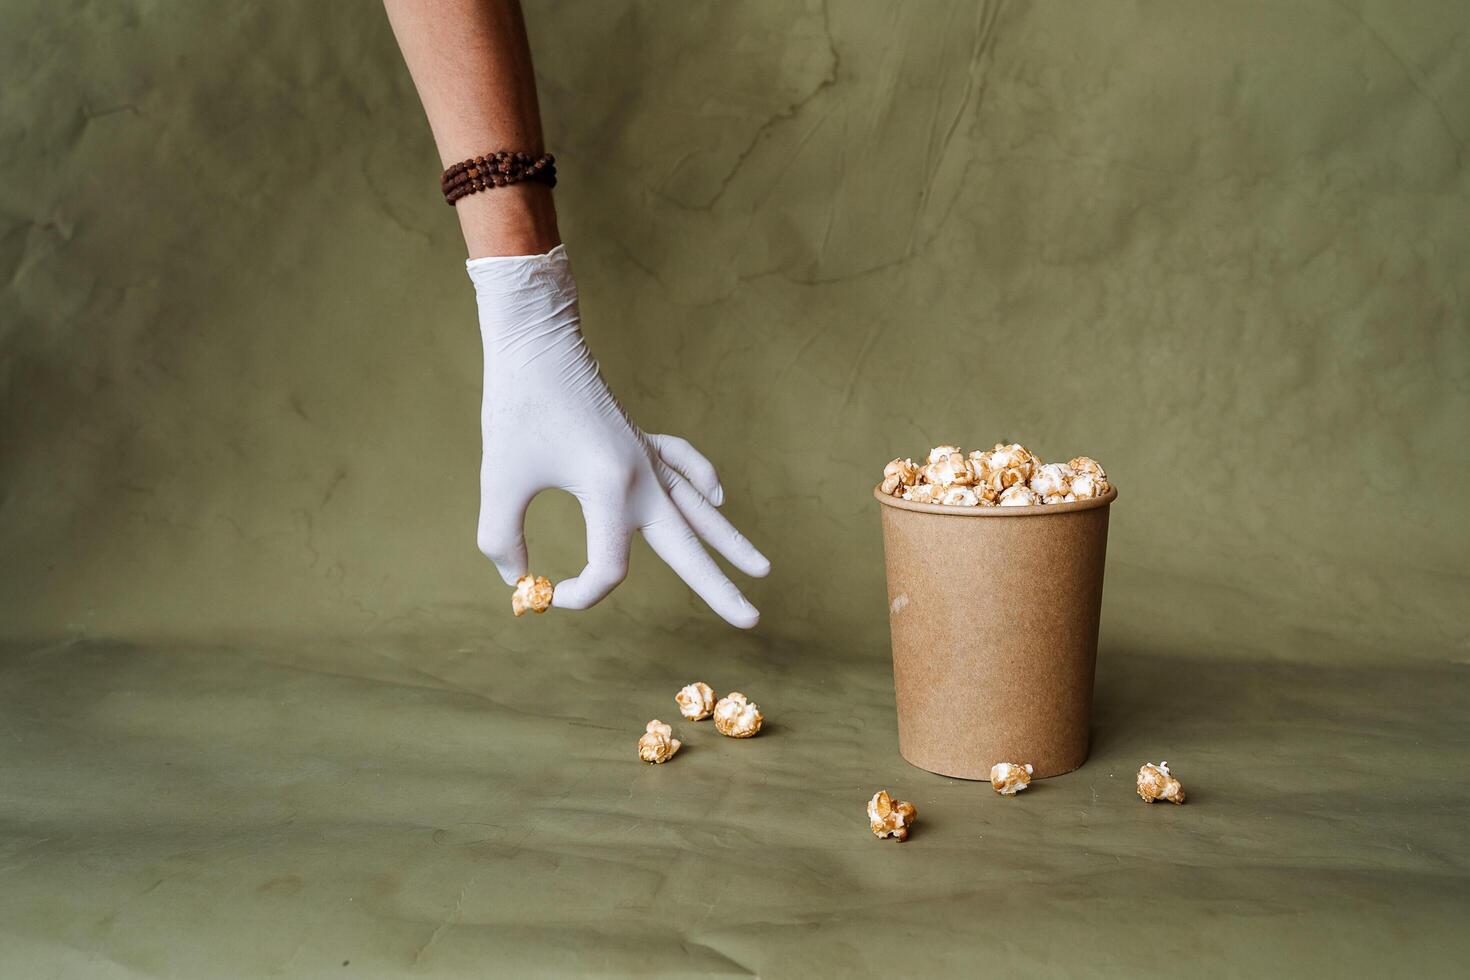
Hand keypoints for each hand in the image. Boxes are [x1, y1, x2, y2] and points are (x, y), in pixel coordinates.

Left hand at [467, 245, 770, 627]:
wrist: (536, 341)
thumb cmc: (516, 408)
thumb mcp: (499, 482)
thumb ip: (502, 541)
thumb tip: (519, 581)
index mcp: (612, 491)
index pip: (610, 569)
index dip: (579, 594)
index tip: (542, 594)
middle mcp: (643, 478)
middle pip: (690, 547)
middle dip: (720, 588)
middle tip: (752, 621)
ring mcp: (647, 458)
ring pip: (701, 509)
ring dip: (730, 541)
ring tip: (763, 570)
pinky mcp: (640, 440)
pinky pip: (684, 465)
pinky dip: (703, 481)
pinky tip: (718, 497)